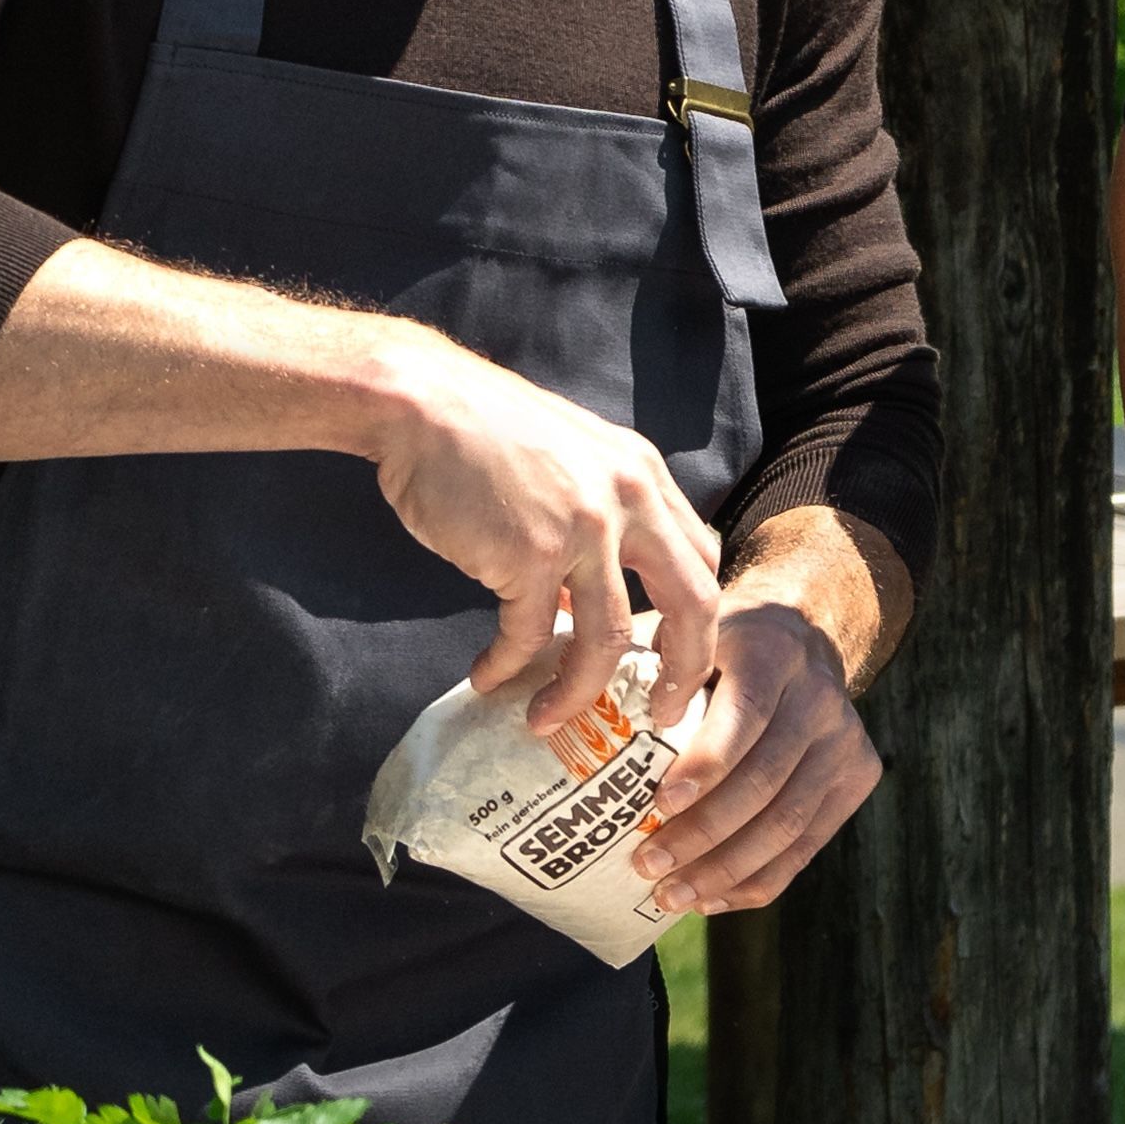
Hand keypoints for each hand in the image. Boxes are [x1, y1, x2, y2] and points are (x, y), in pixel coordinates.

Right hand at [365, 330, 721, 732]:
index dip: (700, 619)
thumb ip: (597, 521)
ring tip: (548, 719)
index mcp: (645, 476)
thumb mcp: (571, 462)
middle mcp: (630, 500)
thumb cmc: (485, 434)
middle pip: (693, 604)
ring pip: (609, 639)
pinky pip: (529, 634)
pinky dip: (506, 666)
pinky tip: (487, 678)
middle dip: (685, 672)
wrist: (421, 404)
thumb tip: (585, 602)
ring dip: (579, 692)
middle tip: (665, 715)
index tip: (676, 658)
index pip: (702, 559)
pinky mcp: (529, 554)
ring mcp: (584, 528)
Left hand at [631, 584, 883, 913]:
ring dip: (725, 870)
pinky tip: (711, 898)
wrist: (802, 636)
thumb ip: (634, 662)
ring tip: (670, 896)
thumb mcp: (683, 632)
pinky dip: (757, 880)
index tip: (658, 804)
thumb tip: (548, 703)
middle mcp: (820, 696)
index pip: (745, 717)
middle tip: (647, 866)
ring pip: (788, 824)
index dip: (706, 765)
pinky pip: (807, 845)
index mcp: (773, 652)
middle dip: (704, 834)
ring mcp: (846, 741)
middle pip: (766, 782)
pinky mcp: (858, 777)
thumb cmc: (717, 646)